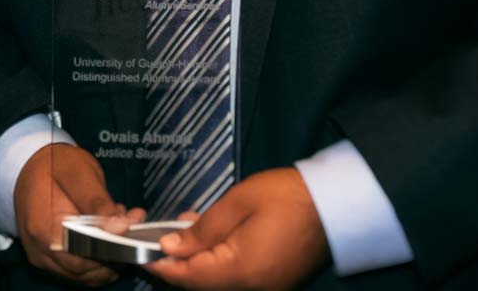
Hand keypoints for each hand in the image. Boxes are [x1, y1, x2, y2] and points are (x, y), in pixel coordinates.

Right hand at [13, 143, 145, 285]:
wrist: (29, 164)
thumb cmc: (56, 165)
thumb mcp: (80, 174)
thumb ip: (100, 203)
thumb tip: (122, 227)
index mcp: (46, 227)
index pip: (86, 255)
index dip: (114, 249)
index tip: (131, 228)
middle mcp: (40, 248)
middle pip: (84, 270)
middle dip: (112, 255)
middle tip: (128, 228)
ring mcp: (41, 256)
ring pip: (81, 275)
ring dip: (105, 261)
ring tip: (115, 232)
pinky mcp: (44, 258)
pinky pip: (73, 272)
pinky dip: (92, 264)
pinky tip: (103, 242)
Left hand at [144, 167, 328, 290]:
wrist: (335, 203)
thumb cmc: (286, 196)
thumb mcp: (237, 203)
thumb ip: (201, 230)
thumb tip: (170, 248)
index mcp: (240, 271)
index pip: (188, 278)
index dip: (162, 266)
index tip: (141, 252)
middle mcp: (252, 289)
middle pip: (201, 285)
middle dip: (178, 265)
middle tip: (161, 238)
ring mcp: (265, 289)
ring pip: (218, 284)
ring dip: (198, 263)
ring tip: (187, 231)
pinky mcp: (274, 284)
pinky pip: (236, 280)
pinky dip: (219, 264)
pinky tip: (214, 240)